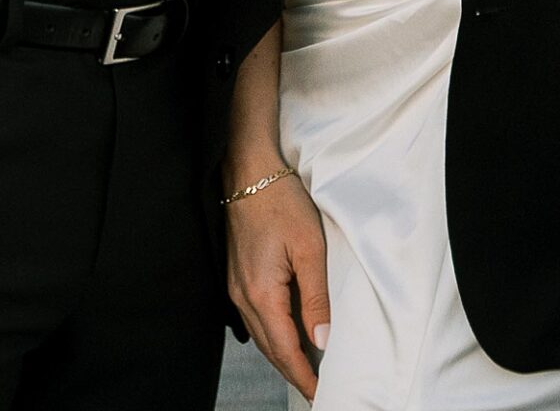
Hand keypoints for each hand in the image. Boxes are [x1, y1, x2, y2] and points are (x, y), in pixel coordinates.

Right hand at [226, 168, 331, 400]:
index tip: (320, 393)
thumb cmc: (280, 201)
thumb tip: (322, 341)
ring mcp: (236, 287)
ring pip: (262, 335)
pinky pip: (257, 317)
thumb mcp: (309, 248)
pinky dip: (274, 333)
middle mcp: (242, 297)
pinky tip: (290, 332)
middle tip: (317, 388)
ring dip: (284, 354)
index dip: (304, 375)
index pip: (285, 350)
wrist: (250, 171)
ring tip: (308, 367)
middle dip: (294, 371)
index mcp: (261, 294)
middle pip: (270, 349)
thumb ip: (316, 298)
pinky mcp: (238, 276)